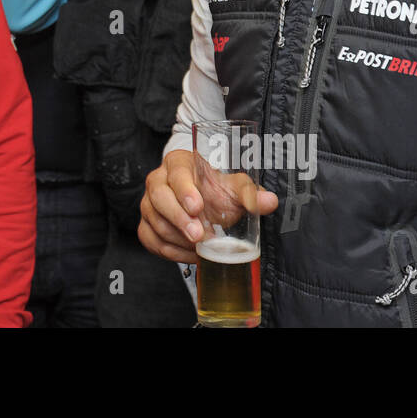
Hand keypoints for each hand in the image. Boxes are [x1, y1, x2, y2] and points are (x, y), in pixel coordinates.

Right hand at [138, 149, 278, 263]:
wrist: (200, 197)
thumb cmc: (214, 189)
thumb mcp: (233, 186)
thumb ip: (249, 193)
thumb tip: (269, 201)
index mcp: (177, 164)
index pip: (176, 174)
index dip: (184, 191)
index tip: (198, 207)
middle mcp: (158, 181)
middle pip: (159, 198)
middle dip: (179, 218)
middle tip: (198, 235)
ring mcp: (148, 204)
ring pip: (154, 221)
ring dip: (177, 238)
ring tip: (200, 246)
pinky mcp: (146, 225)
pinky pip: (151, 240)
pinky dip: (170, 251)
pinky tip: (190, 254)